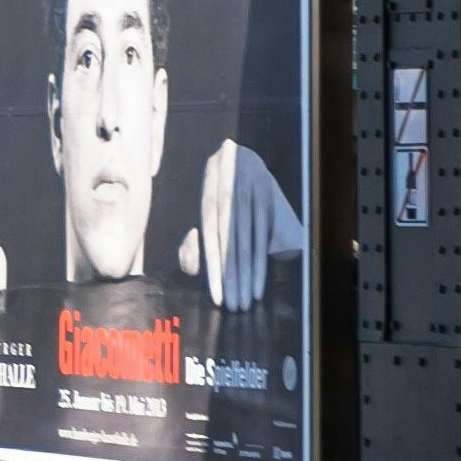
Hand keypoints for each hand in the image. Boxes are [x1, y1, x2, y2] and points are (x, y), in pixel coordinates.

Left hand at [178, 142, 305, 309]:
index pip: (211, 243)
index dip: (214, 272)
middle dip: (233, 279)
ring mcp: (250, 197)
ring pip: (250, 243)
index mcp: (206, 202)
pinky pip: (266, 234)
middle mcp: (227, 199)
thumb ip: (192, 240)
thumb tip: (192, 268)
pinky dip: (264, 258)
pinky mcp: (269, 197)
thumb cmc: (214, 192)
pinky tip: (262, 277)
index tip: (218, 298)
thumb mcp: (198, 209)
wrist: (237, 153)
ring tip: (249, 298)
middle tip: (236, 307)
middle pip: (231, 247)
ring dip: (250, 274)